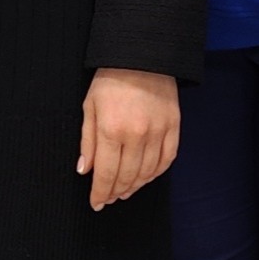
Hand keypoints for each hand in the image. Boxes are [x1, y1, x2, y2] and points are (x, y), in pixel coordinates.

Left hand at [78, 67, 181, 210]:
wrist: (143, 55)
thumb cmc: (110, 80)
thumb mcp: (90, 107)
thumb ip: (88, 141)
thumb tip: (85, 171)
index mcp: (111, 130)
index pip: (106, 173)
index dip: (100, 193)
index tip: (96, 203)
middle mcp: (136, 135)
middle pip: (127, 176)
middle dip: (116, 192)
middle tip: (109, 198)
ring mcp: (158, 132)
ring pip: (147, 172)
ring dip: (135, 186)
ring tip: (125, 191)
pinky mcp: (174, 127)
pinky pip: (167, 159)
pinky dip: (156, 173)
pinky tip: (146, 177)